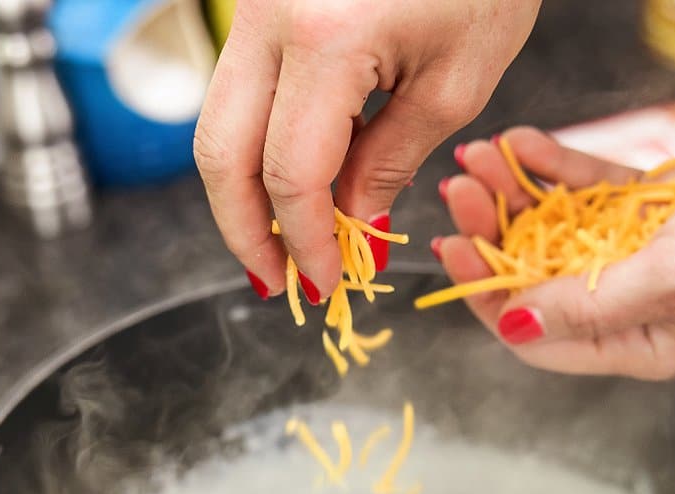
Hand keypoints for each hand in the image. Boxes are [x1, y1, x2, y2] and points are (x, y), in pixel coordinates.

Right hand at [194, 0, 541, 300]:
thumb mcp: (455, 80)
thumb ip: (389, 160)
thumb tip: (348, 223)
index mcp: (324, 38)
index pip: (289, 174)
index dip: (304, 242)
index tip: (328, 284)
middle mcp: (266, 18)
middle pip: (221, 154)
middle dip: (245, 231)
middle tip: (280, 282)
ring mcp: (253, 4)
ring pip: (218, 123)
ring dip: (244, 195)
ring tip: (286, 244)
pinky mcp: (261, 3)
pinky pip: (243, 91)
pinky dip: (261, 147)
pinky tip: (300, 183)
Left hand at [438, 119, 674, 378]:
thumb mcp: (669, 278)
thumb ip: (585, 306)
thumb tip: (511, 324)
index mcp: (633, 342)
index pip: (534, 331)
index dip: (486, 292)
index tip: (453, 249)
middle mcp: (631, 303)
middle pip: (538, 274)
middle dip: (492, 234)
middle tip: (459, 192)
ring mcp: (644, 254)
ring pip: (558, 228)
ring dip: (516, 194)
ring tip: (478, 159)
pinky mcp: (659, 209)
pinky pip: (592, 191)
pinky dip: (557, 168)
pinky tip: (523, 144)